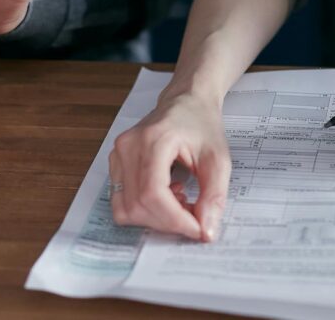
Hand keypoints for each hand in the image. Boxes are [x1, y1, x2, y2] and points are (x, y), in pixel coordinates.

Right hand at [109, 93, 230, 241]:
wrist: (186, 102)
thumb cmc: (201, 124)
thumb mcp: (219, 159)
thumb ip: (214, 196)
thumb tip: (206, 231)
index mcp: (154, 139)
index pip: (153, 194)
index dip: (175, 219)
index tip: (198, 229)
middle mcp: (128, 146)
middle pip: (137, 205)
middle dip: (168, 222)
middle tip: (193, 217)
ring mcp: (117, 154)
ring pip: (125, 208)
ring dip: (154, 218)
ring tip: (179, 202)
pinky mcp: (115, 163)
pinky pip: (121, 201)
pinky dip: (144, 209)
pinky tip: (166, 195)